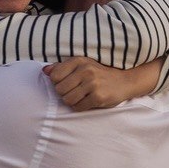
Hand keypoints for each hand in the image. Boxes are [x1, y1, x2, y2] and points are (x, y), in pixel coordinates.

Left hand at [43, 57, 158, 110]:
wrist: (124, 82)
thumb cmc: (99, 74)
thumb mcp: (81, 66)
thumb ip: (61, 68)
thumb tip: (44, 71)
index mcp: (79, 61)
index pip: (55, 76)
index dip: (58, 83)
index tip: (67, 83)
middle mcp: (85, 70)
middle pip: (59, 90)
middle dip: (64, 94)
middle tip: (75, 92)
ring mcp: (92, 84)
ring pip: (67, 100)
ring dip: (72, 102)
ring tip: (81, 97)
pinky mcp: (98, 97)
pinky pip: (78, 107)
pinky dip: (80, 107)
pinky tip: (88, 101)